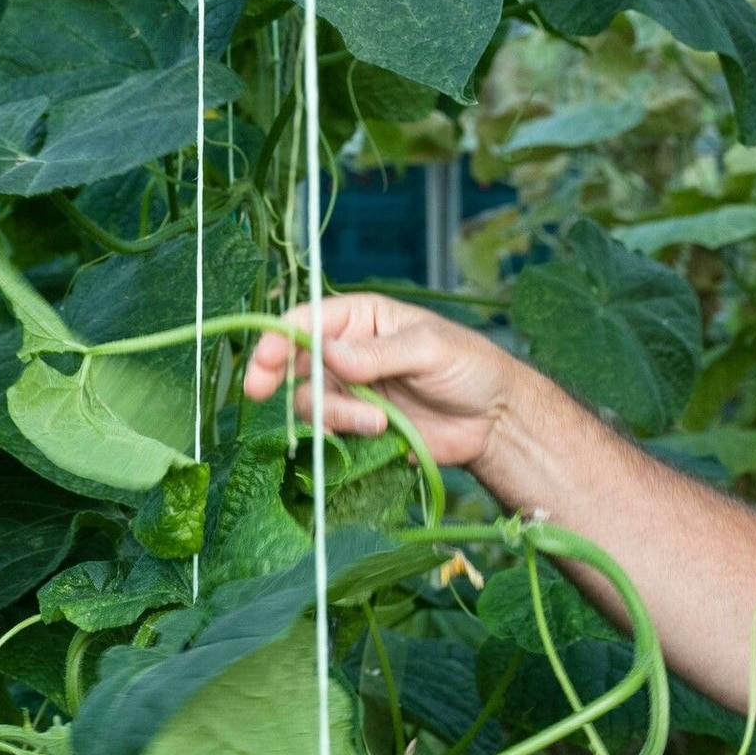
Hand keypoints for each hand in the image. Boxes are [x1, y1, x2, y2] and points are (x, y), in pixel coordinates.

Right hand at [241, 293, 520, 466]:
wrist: (495, 420)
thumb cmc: (470, 367)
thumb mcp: (429, 349)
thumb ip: (379, 353)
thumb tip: (330, 352)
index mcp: (362, 318)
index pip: (308, 321)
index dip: (278, 337)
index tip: (263, 359)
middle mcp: (348, 353)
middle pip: (294, 362)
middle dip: (275, 375)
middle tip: (260, 391)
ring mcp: (352, 392)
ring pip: (312, 402)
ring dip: (335, 414)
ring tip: (377, 422)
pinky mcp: (361, 426)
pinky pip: (333, 432)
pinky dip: (345, 436)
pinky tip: (379, 434)